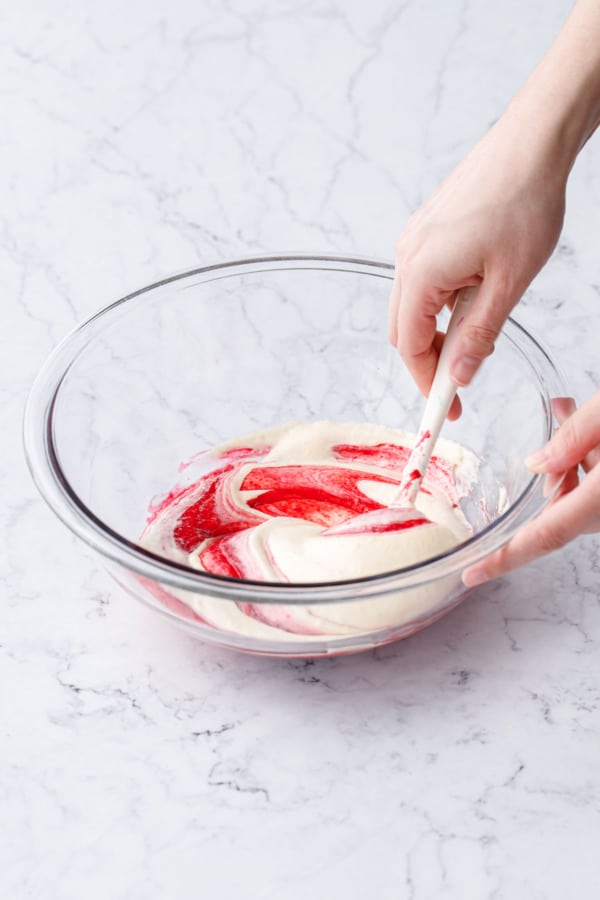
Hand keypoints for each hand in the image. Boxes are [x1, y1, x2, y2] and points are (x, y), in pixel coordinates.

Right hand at [388, 115, 567, 418]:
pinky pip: (423, 279)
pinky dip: (441, 302)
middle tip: (464, 378)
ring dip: (438, 329)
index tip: (449, 408)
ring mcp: (414, 240)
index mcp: (421, 273)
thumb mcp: (508, 283)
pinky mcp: (427, 230)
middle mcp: (407, 257)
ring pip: (413, 306)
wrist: (531, 143)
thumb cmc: (524, 202)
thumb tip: (460, 375)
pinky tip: (475, 296)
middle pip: (403, 330)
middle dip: (429, 360)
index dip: (428, 383)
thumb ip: (478, 335)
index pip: (410, 347)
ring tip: (480, 329)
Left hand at [463, 395, 599, 585]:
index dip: (505, 559)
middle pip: (564, 512)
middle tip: (558, 425)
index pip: (545, 537)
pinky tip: (585, 423)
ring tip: (571, 412)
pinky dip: (589, 459)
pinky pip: (598, 486)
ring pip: (584, 496)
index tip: (472, 574)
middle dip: (551, 477)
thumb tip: (535, 464)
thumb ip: (572, 437)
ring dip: (571, 461)